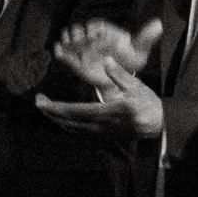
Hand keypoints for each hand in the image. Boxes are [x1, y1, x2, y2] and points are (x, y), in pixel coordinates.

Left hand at [35, 50, 162, 138]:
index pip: (74, 111)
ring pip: (71, 128)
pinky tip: (61, 118)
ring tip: (46, 108)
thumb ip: (120, 75)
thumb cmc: (148, 104)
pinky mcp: (102, 135)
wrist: (159, 125)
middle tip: (38, 102)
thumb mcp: (137, 87)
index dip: (55, 107)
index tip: (41, 101)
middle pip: (68, 121)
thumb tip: (106, 60)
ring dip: (56, 119)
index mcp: (107, 111)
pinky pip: (79, 132)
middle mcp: (100, 125)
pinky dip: (66, 125)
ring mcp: (100, 132)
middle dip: (50, 112)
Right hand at [56, 16, 159, 89]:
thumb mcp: (139, 51)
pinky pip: (64, 54)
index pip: (96, 25)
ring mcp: (82, 49)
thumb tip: (159, 24)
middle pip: (79, 29)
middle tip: (81, 40)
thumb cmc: (129, 61)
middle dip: (77, 33)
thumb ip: (146, 38)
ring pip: (69, 38)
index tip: (96, 35)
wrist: (119, 78)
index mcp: (105, 32)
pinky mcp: (76, 60)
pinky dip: (59, 52)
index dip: (93, 28)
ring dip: (67, 40)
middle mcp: (92, 38)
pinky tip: (60, 53)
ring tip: (70, 45)